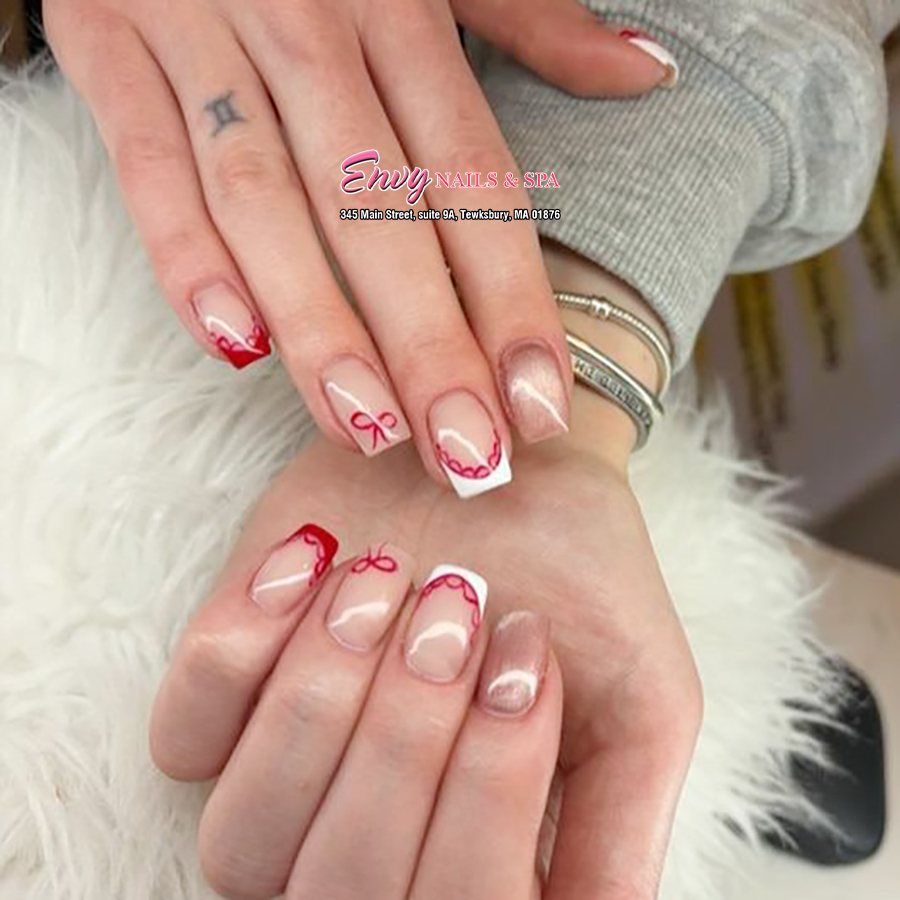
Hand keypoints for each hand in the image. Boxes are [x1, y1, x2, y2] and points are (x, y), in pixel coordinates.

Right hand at [44, 0, 673, 499]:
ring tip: (367, 428)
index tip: (540, 404)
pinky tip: (233, 343)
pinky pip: (148, 166)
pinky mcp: (109, 44)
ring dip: (319, 326)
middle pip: (377, 211)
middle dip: (428, 345)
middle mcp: (311, 25)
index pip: (472, 179)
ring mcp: (204, 34)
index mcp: (403, 8)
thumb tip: (645, 73)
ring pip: (266, 203)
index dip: (512, 299)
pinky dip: (183, 253)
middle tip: (465, 456)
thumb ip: (536, 21)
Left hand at [150, 413, 700, 898]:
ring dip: (325, 695)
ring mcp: (282, 777)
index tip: (528, 652)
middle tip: (457, 603)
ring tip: (386, 577)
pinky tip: (314, 561)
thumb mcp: (644, 706)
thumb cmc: (581, 583)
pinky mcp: (223, 694)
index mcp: (473, 860)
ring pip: (244, 837)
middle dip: (409, 733)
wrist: (509, 465)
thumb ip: (616, 835)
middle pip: (344, 883)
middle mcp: (366, 844)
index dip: (491, 789)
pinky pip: (183, 730)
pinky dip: (245, 645)